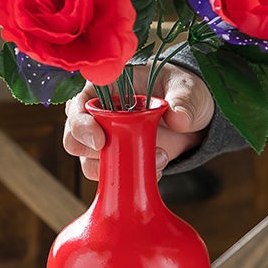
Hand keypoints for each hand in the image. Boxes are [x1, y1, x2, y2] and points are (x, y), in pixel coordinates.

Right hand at [63, 63, 213, 180]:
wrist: (194, 117)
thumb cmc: (181, 90)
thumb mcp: (186, 88)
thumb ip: (183, 100)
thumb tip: (178, 118)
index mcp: (105, 88)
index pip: (77, 104)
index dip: (80, 123)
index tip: (99, 139)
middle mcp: (98, 116)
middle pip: (74, 139)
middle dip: (92, 152)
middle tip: (121, 155)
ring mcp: (107, 141)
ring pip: (90, 163)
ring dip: (116, 168)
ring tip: (157, 159)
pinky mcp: (119, 161)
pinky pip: (112, 177)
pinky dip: (130, 179)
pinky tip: (155, 169)